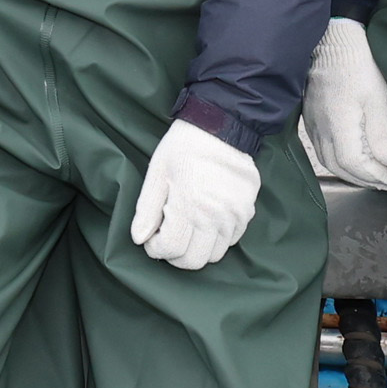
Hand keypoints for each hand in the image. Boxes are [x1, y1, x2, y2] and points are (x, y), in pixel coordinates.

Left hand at [128, 121, 263, 271]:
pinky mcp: (248, 211)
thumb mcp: (157, 173)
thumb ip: (146, 209)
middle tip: (169, 238)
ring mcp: (235, 216)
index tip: (152, 238)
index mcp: (189, 207)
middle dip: (176, 255)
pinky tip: (207, 221)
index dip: (155, 249)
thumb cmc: (184, 147)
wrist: (221, 126)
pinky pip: (233, 240)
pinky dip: (218, 239)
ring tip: (188, 230)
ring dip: (198, 249)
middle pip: (194, 261)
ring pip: (216, 254)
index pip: (171, 250)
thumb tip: (139, 239)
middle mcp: (215, 217)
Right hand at [299, 18, 386, 189]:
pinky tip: (349, 156)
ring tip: (368, 174)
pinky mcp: (310, 116)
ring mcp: (313, 122)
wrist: (333, 40)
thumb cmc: (358, 64)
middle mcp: (321, 126)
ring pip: (326, 159)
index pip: (352, 163)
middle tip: (381, 182)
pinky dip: (335, 159)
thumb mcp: (378, 96)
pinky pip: (320, 147)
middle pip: (337, 166)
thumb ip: (381, 132)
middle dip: (360, 179)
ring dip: (347, 171)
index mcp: (339, 122)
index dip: (371, 176)